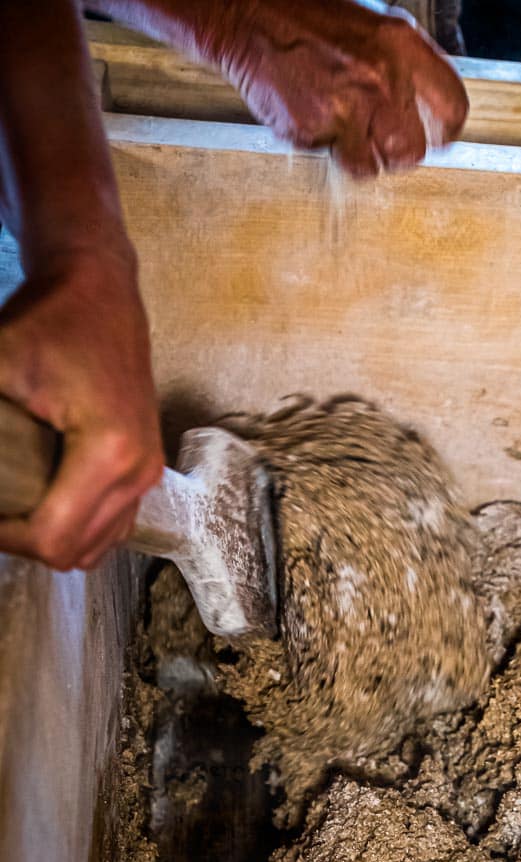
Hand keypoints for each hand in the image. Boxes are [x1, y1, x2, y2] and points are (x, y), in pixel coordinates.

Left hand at [0, 246, 163, 569]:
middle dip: (19, 540)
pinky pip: (114, 527)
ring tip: (12, 507)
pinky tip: (45, 502)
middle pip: (74, 551)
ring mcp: (149, 473)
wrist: (102, 294)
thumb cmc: (50, 323)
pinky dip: (76, 529)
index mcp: (109, 452)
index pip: (51, 537)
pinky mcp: (148, 468)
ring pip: (96, 547)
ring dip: (48, 538)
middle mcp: (139, 471)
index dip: (0, 537)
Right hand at [210, 0, 468, 175]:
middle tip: (379, 139)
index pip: (451, 106)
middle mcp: (381, 79)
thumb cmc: (308, 17)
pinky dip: (319, 142)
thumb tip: (426, 110)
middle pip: (411, 151)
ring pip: (369, 166)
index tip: (438, 139)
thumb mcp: (372, 27)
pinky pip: (327, 156)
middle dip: (396, 153)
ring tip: (338, 122)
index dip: (446, 130)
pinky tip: (308, 109)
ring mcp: (346, 108)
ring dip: (357, 155)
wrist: (246, 13)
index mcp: (402, 45)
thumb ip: (404, 67)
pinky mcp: (312, 130)